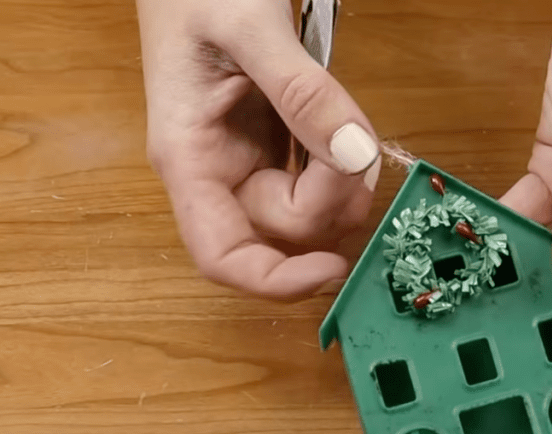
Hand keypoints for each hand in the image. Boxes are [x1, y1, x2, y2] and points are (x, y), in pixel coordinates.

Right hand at [136, 0, 380, 299]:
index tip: (332, 267)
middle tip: (352, 140)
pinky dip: (349, 162)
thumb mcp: (248, 27)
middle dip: (332, 198)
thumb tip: (353, 153)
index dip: (275, 280)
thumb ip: (301, 90)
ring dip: (348, 181)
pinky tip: (348, 126)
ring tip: (349, 122)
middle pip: (286, 230)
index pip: (222, 256)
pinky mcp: (279, 142)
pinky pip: (324, 176)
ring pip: (314, 208)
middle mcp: (221, 171)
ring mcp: (252, 158)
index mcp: (191, 157)